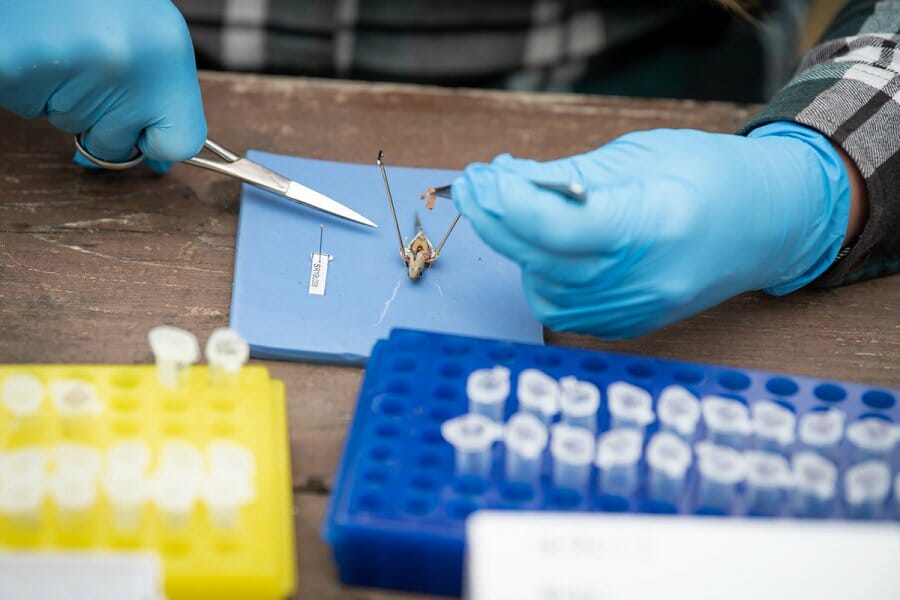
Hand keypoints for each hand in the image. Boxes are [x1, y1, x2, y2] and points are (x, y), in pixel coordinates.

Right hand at [0, 0, 205, 171]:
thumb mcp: (148, 27)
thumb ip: (161, 90)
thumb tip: (162, 158)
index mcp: (167, 49)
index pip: (181, 142)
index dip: (158, 142)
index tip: (147, 131)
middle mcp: (124, 61)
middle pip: (114, 141)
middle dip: (101, 117)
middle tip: (89, 64)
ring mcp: (68, 66)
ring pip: (67, 123)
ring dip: (62, 96)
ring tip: (59, 43)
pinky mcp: (14, 68)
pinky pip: (25, 105)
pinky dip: (26, 84)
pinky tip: (33, 44)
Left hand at [451, 122, 850, 337]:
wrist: (766, 225)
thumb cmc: (708, 175)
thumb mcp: (638, 155)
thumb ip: (566, 176)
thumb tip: (502, 182)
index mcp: (656, 223)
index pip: (561, 227)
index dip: (510, 204)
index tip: (480, 178)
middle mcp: (645, 279)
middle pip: (544, 260)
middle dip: (497, 221)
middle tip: (474, 187)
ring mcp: (637, 311)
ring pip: (544, 288)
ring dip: (517, 249)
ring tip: (516, 210)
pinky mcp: (628, 326)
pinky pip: (562, 308)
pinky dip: (541, 274)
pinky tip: (544, 246)